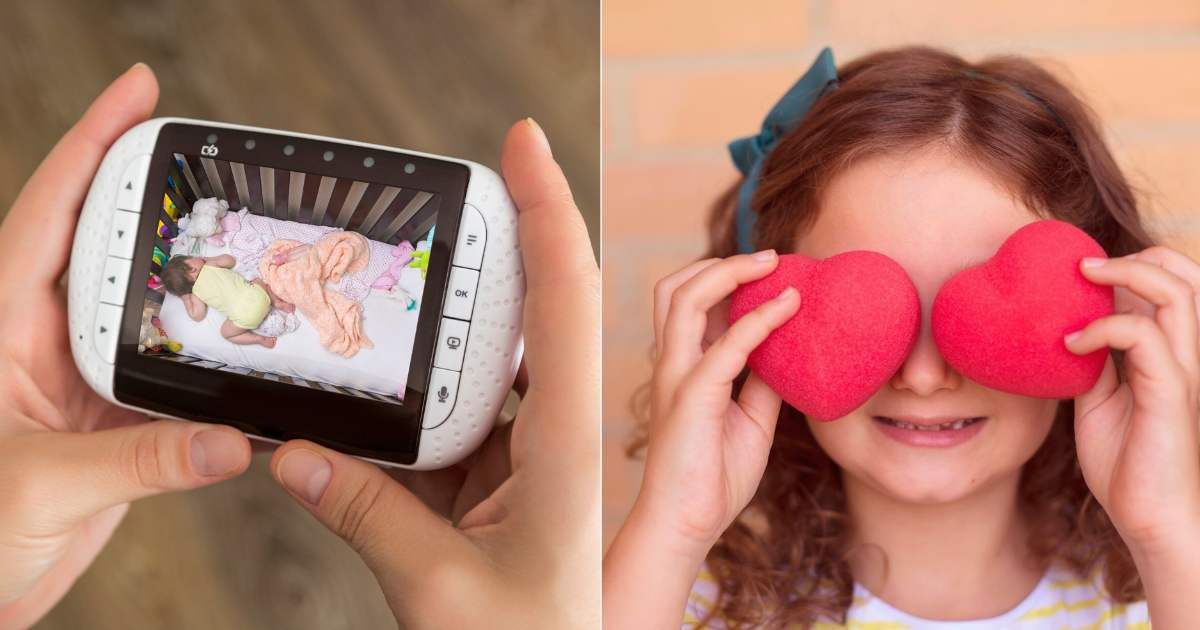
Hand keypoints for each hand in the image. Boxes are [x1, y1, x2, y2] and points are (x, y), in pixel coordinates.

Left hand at [0, 64, 251, 627]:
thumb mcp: (36, 487)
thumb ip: (136, 460)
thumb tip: (226, 439)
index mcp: (1, 329)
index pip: (47, 214)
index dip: (91, 146)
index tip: (138, 92)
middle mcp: (43, 345)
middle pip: (107, 247)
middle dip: (158, 200)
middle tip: (216, 166)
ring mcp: (82, 385)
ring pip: (147, 312)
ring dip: (196, 285)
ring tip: (252, 250)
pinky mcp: (113, 429)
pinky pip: (172, 382)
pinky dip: (211, 369)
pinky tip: (249, 356)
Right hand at [268, 119, 599, 628]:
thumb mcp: (441, 590)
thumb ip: (369, 517)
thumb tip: (296, 456)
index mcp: (567, 444)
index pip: (567, 299)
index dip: (548, 211)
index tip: (522, 143)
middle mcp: (559, 436)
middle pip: (534, 313)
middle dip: (500, 248)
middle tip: (449, 199)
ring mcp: (536, 460)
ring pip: (492, 369)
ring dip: (450, 334)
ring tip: (398, 292)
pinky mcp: (509, 488)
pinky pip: (466, 425)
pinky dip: (424, 408)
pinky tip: (380, 396)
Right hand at [638, 252, 798, 551]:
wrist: (688, 523)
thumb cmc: (713, 476)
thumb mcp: (751, 419)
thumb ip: (762, 382)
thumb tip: (789, 352)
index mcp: (681, 366)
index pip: (689, 303)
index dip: (725, 278)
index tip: (772, 270)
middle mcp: (672, 363)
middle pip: (676, 287)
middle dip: (721, 263)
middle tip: (770, 257)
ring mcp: (677, 376)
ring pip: (686, 298)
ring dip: (731, 273)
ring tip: (773, 265)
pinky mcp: (692, 396)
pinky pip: (726, 345)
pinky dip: (759, 319)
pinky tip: (789, 307)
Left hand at [1067, 246, 1199, 551]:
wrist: (1150, 519)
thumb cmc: (1127, 465)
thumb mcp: (1099, 401)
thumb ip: (1095, 364)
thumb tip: (1069, 331)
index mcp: (1174, 355)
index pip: (1174, 286)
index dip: (1134, 267)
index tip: (1080, 274)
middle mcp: (1189, 356)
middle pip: (1186, 276)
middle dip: (1137, 258)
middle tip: (1082, 267)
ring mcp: (1186, 371)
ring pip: (1177, 292)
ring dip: (1125, 274)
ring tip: (1081, 279)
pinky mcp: (1172, 392)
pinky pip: (1143, 335)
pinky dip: (1103, 327)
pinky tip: (1072, 345)